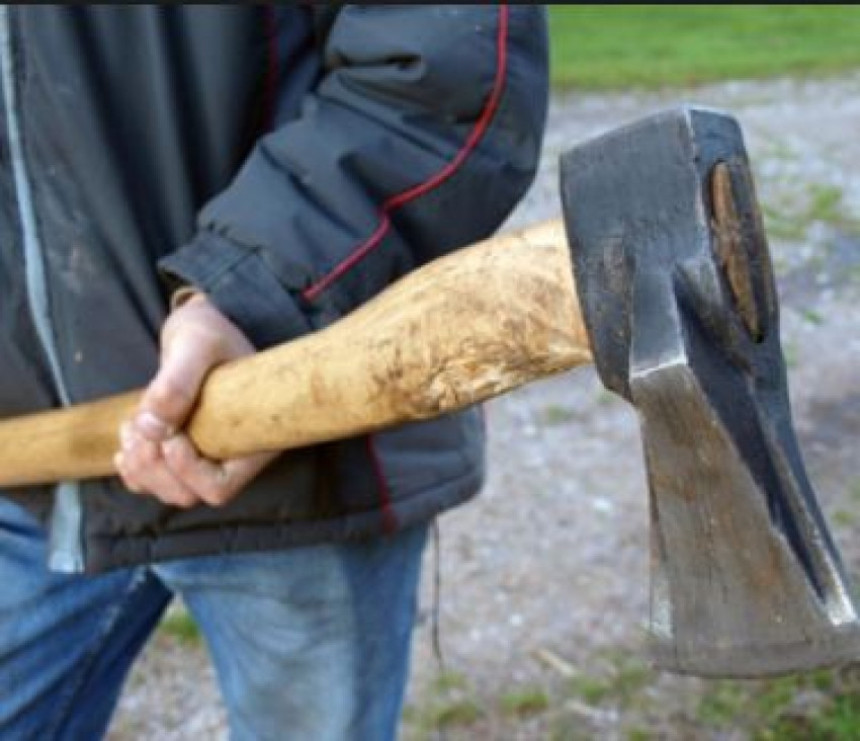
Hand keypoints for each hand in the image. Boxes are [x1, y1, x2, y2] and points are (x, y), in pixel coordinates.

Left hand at [114, 293, 277, 507]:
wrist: (201, 328)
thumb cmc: (211, 332)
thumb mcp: (196, 344)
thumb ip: (176, 381)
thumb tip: (151, 428)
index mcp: (252, 437)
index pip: (220, 486)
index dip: (188, 471)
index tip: (173, 433)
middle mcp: (233, 457)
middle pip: (189, 494)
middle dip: (154, 466)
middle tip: (138, 427)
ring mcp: (207, 458)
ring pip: (168, 491)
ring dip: (139, 465)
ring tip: (130, 426)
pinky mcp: (183, 454)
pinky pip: (155, 482)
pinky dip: (133, 468)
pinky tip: (128, 438)